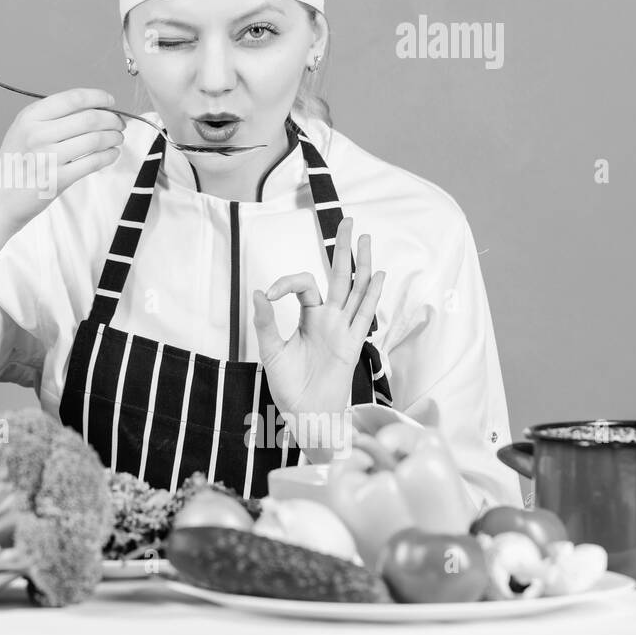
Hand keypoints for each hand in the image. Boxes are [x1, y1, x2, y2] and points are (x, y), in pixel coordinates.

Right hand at [0, 87, 125, 231]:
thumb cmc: (15, 163)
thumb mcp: (24, 129)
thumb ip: (52, 116)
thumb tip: (94, 107)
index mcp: (30, 117)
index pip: (73, 98)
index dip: (98, 97)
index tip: (110, 101)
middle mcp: (38, 134)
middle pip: (89, 118)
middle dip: (112, 119)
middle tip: (119, 123)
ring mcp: (48, 157)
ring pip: (95, 140)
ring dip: (113, 137)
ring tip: (117, 138)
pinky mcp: (57, 179)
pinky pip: (93, 162)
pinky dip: (109, 156)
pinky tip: (111, 154)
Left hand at [252, 218, 385, 439]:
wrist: (306, 414)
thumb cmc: (289, 385)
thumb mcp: (271, 350)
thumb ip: (266, 321)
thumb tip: (258, 292)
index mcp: (308, 317)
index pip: (305, 284)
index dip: (287, 281)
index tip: (270, 294)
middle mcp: (328, 318)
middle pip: (339, 276)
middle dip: (343, 249)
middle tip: (348, 220)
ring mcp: (343, 329)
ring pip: (355, 289)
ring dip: (361, 264)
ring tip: (366, 238)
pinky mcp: (352, 343)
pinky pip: (364, 315)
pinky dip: (371, 294)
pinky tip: (377, 274)